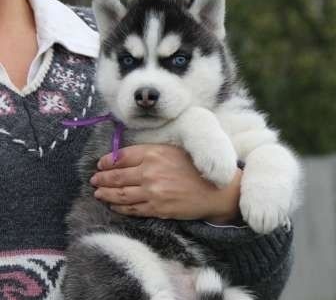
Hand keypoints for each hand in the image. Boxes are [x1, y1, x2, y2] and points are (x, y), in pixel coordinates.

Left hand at [90, 144, 241, 223]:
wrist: (216, 190)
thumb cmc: (195, 167)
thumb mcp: (173, 150)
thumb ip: (150, 152)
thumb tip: (127, 157)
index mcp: (153, 153)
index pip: (122, 157)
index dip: (107, 161)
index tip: (100, 164)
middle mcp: (149, 172)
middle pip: (117, 176)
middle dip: (101, 179)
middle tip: (94, 180)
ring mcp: (152, 192)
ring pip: (121, 194)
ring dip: (106, 194)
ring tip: (98, 193)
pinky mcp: (157, 209)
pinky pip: (132, 209)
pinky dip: (120, 208)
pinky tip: (114, 206)